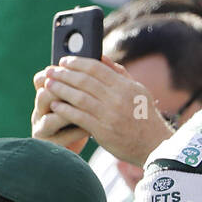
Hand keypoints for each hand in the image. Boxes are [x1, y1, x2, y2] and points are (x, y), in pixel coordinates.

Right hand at [31, 68, 89, 154]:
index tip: (74, 69)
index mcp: (45, 96)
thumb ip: (89, 81)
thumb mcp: (82, 99)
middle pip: (44, 95)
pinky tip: (93, 127)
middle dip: (66, 92)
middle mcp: (39, 111)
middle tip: (86, 88)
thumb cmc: (82, 119)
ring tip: (89, 109)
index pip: (40, 79)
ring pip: (51, 118)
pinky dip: (79, 130)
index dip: (55, 74)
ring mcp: (41, 129)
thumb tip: (103, 59)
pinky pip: (64, 137)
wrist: (73, 152)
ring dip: (71, 113)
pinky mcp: (50, 145)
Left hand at [35, 57, 172, 166]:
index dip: (77, 62)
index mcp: (125, 86)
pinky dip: (64, 109)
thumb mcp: (138, 90)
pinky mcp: (102, 130)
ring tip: (48, 85)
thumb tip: (101, 56)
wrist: (153, 145)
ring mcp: (109, 115)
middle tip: (49, 70)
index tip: (63, 61)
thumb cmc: (144, 116)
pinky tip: (54, 105)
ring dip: (60, 89)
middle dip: (63, 74)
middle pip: (84, 81)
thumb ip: (119, 73)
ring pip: (78, 97)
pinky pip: (78, 117)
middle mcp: (117, 98)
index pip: (96, 68)